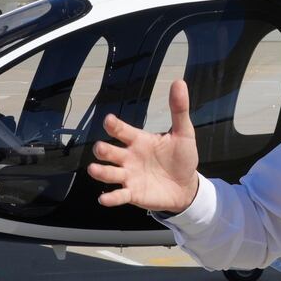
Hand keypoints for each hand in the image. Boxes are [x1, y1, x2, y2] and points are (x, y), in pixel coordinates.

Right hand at [87, 79, 199, 212]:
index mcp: (138, 140)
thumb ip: (179, 110)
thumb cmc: (182, 157)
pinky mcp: (133, 193)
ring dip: (100, 172)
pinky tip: (104, 199)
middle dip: (102, 150)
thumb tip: (179, 81)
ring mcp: (129, 176)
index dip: (114, 125)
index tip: (109, 120)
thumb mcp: (183, 133)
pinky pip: (118, 196)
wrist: (187, 185)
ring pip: (109, 173)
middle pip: (109, 151)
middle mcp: (129, 157)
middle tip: (102, 149)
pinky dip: (111, 198)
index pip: (122, 130)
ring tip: (94, 170)